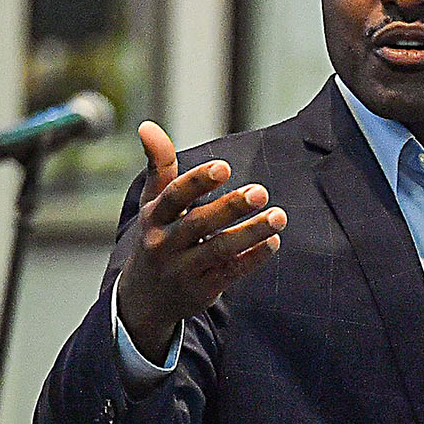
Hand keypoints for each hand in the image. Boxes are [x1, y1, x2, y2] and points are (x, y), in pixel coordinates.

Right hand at [113, 122, 284, 356]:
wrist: (144, 298)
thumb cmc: (157, 237)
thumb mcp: (152, 203)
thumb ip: (159, 166)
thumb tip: (148, 125)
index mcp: (153, 218)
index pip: (173, 197)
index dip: (197, 182)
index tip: (224, 167)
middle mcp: (164, 244)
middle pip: (199, 224)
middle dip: (231, 207)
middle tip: (261, 190)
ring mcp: (183, 270)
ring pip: (220, 250)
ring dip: (251, 232)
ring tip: (279, 216)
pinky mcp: (202, 291)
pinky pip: (231, 272)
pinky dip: (253, 257)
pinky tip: (274, 241)